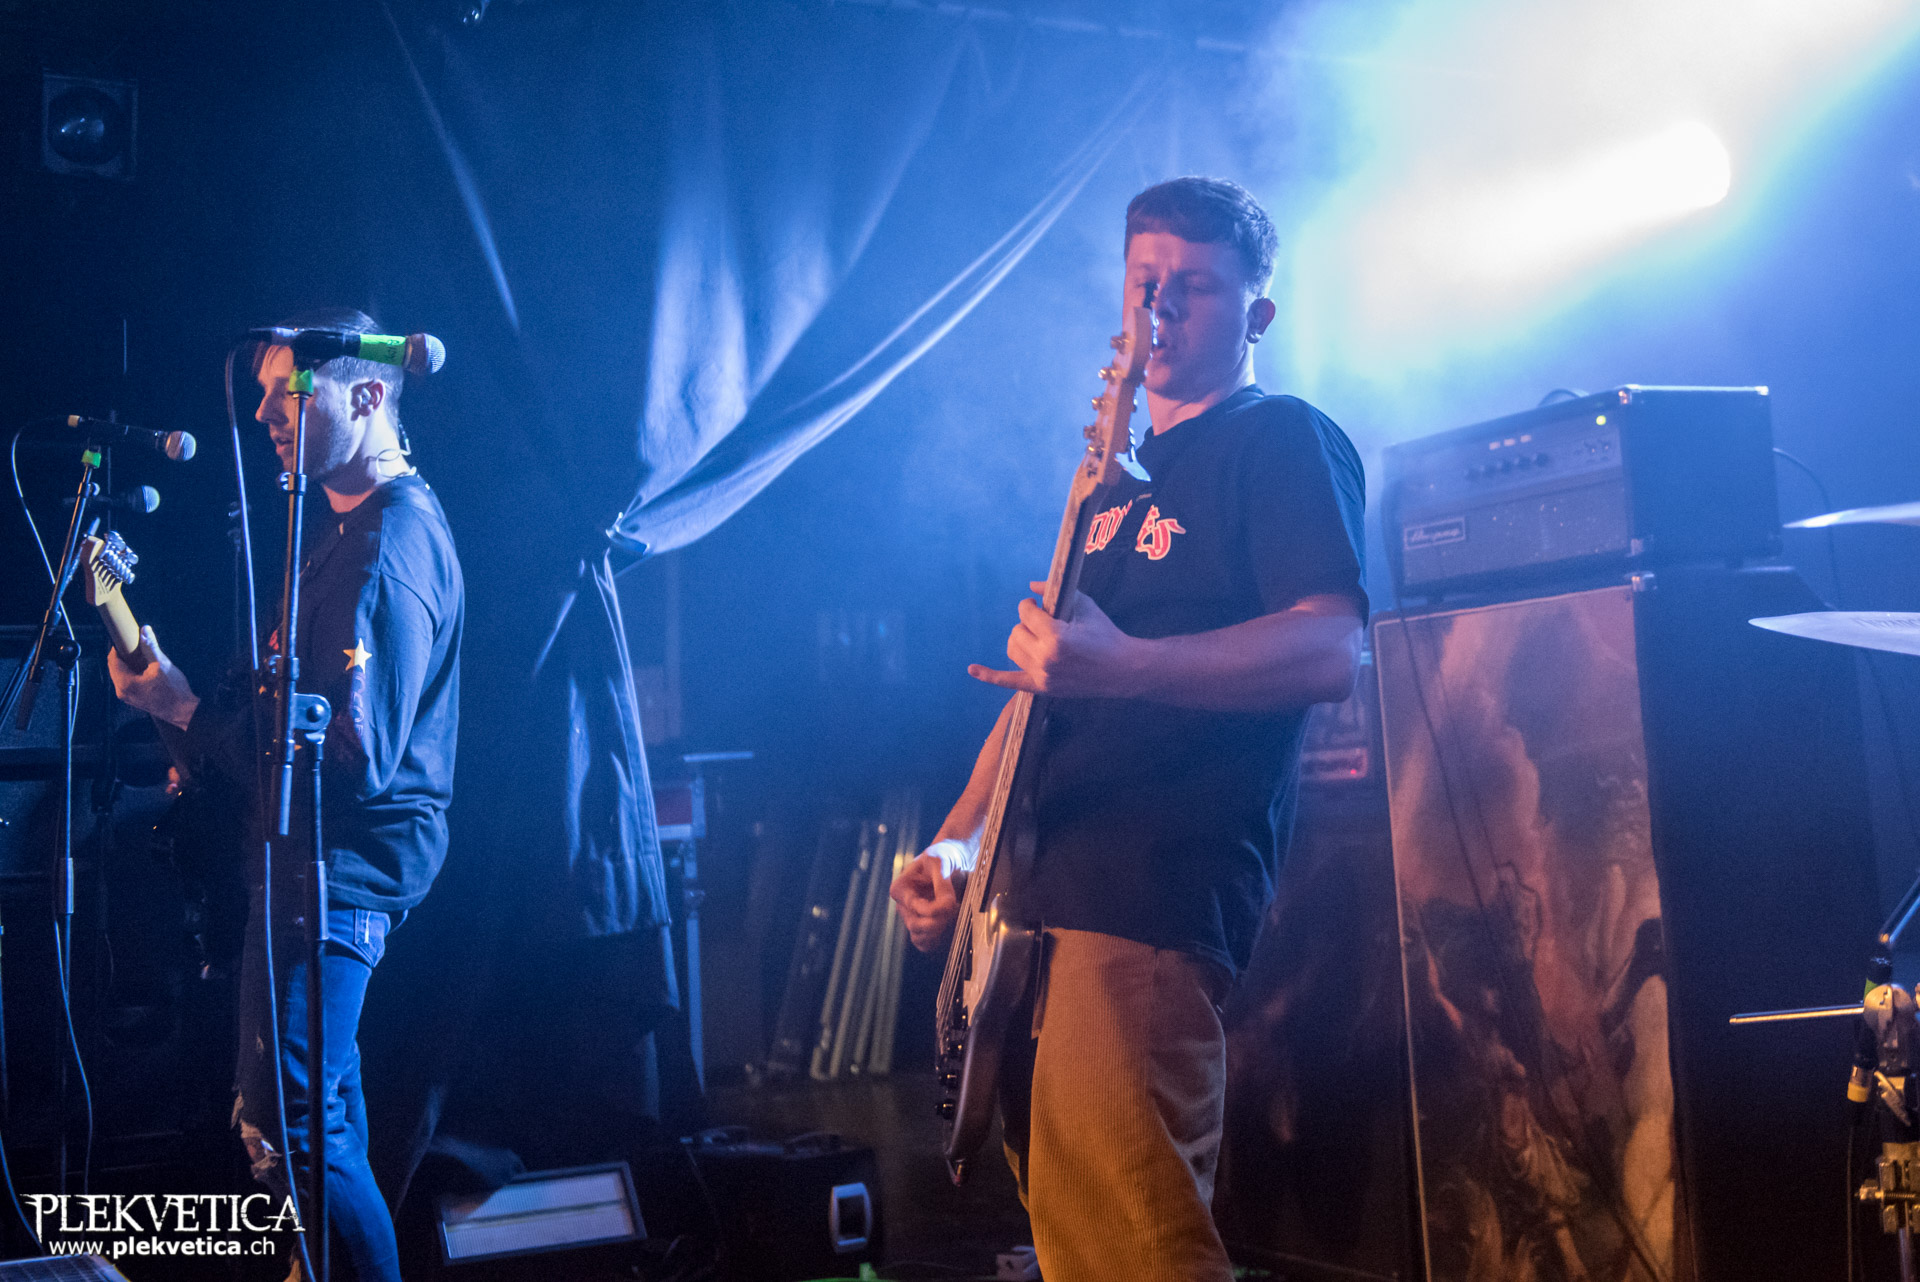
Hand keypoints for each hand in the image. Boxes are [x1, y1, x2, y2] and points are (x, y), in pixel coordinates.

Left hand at [108, 626, 199, 730]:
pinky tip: (145, 669)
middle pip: (115, 667)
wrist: (184, 712)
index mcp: (125, 683)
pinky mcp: (134, 699)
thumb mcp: (162, 665)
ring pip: (120, 674)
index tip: (127, 638)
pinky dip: (132, 673)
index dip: (118, 647)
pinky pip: (127, 682)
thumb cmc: (174, 690)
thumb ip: (150, 647)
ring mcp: (127, 697)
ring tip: (142, 656)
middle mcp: (122, 692)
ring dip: (128, 664)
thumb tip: (145, 630)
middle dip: (123, 655)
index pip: (112, 660)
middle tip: (136, 645)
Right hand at [891, 850, 967, 951]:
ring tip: (955, 919)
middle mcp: (904, 906)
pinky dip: (940, 941)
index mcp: (901, 889)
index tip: (953, 903)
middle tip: (956, 912)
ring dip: (940, 935)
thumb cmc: (944, 857)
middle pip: (917, 928)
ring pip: (921, 940)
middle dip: (939, 924)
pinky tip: (953, 928)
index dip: (936, 911)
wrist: (954, 859)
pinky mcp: (925, 926)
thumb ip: (942, 886)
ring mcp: (914, 918)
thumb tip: (947, 907)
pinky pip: (927, 944)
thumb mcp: (941, 863)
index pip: (917, 909)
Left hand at [967, 582, 1141, 697]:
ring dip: (1020, 640)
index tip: (1041, 606)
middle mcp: (1046, 658)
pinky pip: (1009, 682)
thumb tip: (1031, 586)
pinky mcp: (1042, 688)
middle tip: (1045, 623)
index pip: (1026, 613)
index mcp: (1056, 636)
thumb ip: (1055, 592)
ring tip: (1035, 637)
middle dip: (1028, 623)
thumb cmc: (1105, 633)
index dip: (1031, 606)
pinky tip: (972, 669)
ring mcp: (1042, 676)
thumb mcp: (1084, 605)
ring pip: (1012, 650)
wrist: (1123, 670)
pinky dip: (990, 676)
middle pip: (1017, 631)